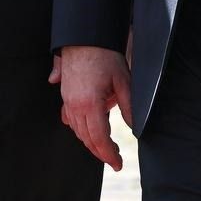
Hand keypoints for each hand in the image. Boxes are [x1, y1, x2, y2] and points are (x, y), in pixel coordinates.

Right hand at [53, 45, 132, 169]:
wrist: (86, 36)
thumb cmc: (106, 56)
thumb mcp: (123, 81)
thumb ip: (129, 107)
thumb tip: (135, 129)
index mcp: (90, 104)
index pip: (99, 139)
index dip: (109, 154)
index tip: (117, 164)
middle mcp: (75, 105)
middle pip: (87, 139)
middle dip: (101, 152)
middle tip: (114, 159)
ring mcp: (68, 100)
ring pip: (77, 130)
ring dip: (90, 141)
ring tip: (105, 146)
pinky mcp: (65, 94)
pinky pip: (70, 119)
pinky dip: (79, 128)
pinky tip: (88, 129)